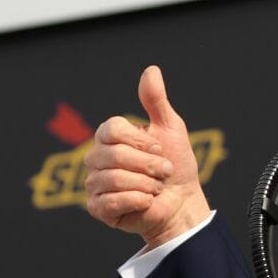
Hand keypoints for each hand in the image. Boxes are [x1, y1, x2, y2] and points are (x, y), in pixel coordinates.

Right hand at [84, 65, 210, 247]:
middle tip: (163, 171)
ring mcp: (94, 183)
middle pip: (114, 156)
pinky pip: (110, 202)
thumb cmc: (176, 165)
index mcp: (109, 137)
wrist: (183, 202)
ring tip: (156, 188)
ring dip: (146, 185)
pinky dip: (137, 201)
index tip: (159, 149)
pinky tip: (147, 202)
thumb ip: (156, 101)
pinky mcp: (97, 208)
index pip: (111, 129)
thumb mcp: (170, 128)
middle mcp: (96, 158)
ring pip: (113, 179)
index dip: (141, 141)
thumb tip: (151, 70)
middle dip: (148, 166)